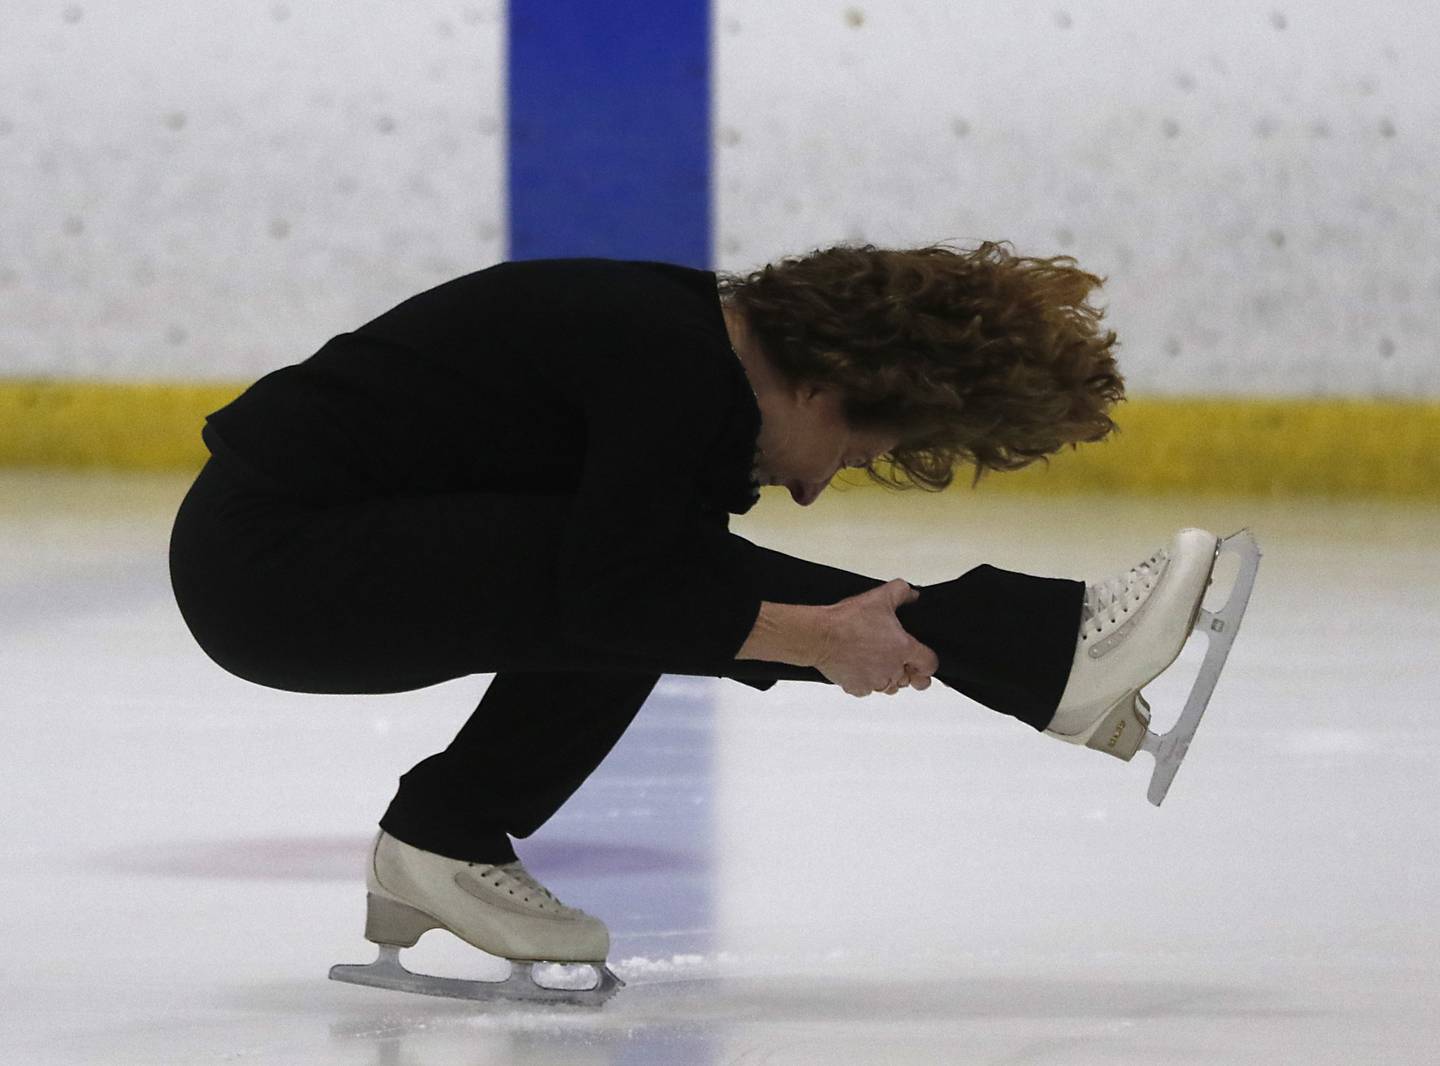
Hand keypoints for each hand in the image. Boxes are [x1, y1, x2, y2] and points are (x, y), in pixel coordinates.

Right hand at [812, 579, 938, 696]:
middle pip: (910, 679)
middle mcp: (893, 670)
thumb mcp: (880, 597)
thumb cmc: (849, 620)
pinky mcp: (858, 689)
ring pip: (890, 686)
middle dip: (905, 670)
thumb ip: (902, 592)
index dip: (927, 661)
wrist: (821, 635)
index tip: (920, 658)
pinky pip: (868, 689)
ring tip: (873, 658)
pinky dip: (864, 680)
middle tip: (893, 657)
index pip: (930, 665)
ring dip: (886, 676)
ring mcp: (876, 682)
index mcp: (904, 649)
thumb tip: (912, 594)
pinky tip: (857, 665)